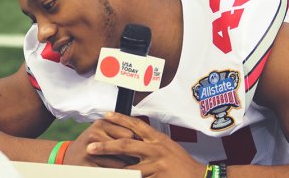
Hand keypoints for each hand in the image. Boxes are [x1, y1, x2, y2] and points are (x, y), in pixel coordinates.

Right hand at [64, 118, 136, 167]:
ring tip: (130, 168)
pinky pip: (111, 172)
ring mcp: (90, 150)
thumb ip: (118, 131)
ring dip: (128, 167)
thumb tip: (142, 139)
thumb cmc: (90, 144)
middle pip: (126, 147)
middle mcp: (94, 134)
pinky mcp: (88, 165)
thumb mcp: (101, 131)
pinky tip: (120, 172)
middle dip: (133, 155)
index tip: (141, 147)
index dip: (137, 142)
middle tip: (138, 159)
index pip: (129, 133)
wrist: (68, 156)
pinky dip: (119, 174)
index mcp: (101, 124)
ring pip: (120, 162)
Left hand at [86, 112, 205, 177]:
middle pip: (126, 145)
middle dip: (106, 146)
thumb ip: (149, 141)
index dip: (120, 119)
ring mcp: (156, 165)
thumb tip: (131, 134)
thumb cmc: (180, 162)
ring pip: (128, 169)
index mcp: (157, 139)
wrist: (198, 176)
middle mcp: (156, 149)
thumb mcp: (166, 145)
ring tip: (96, 172)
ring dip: (112, 171)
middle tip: (90, 147)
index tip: (106, 115)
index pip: (136, 125)